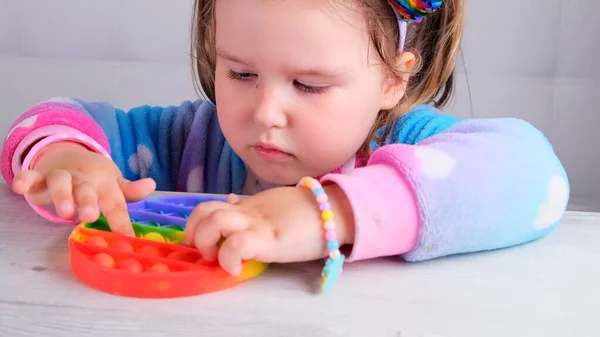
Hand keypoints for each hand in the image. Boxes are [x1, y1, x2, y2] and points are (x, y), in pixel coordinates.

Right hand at [12, 141, 155, 234]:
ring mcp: (59, 176)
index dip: (121, 222)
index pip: (115, 203)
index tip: (128, 240)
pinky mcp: (38, 177)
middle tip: (90, 217)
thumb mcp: (114, 183)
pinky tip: (20, 188)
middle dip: (88, 202)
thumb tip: (151, 185)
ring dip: (62, 195)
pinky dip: (24, 179)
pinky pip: (30, 176)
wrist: (67, 155)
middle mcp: (82, 178)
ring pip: (60, 182)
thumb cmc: (95, 177)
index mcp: (104, 182)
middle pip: (86, 189)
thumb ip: (130, 191)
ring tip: (65, 212)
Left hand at [183, 184, 354, 274]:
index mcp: (247, 207)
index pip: (211, 205)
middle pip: (204, 211)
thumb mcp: (271, 205)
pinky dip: (228, 258)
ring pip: (214, 223)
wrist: (333, 211)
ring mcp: (256, 225)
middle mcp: (247, 213)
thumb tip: (230, 201)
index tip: (200, 239)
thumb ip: (249, 206)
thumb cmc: (307, 213)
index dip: (196, 223)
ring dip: (205, 242)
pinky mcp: (268, 240)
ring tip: (216, 257)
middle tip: (204, 251)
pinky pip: (236, 245)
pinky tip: (234, 268)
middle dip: (194, 233)